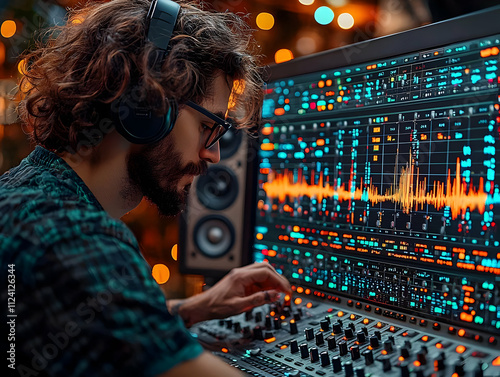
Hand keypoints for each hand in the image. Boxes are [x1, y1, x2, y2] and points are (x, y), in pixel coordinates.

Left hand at [168, 262, 290, 326]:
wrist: (202, 307)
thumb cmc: (216, 307)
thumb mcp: (239, 306)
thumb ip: (259, 299)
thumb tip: (275, 295)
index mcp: (241, 276)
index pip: (266, 272)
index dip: (279, 281)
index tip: (286, 291)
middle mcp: (241, 273)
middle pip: (266, 268)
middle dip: (278, 278)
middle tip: (286, 290)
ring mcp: (240, 276)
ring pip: (262, 272)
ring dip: (272, 281)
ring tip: (279, 293)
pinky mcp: (240, 281)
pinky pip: (256, 279)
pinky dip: (265, 284)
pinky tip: (269, 293)